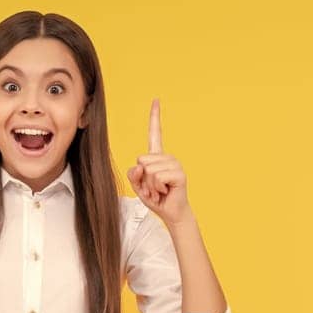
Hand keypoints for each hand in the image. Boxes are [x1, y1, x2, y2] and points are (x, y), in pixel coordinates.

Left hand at [126, 98, 193, 225]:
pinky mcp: (179, 174)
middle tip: (154, 188)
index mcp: (157, 156)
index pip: (155, 133)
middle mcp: (167, 157)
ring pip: (149, 170)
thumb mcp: (138, 186)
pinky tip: (165, 192)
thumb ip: (134, 174)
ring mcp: (175, 164)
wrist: (171, 213)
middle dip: (143, 179)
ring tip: (160, 191)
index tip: (156, 100)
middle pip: (142, 160)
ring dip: (150, 186)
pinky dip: (156, 188)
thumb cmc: (156, 198)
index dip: (155, 117)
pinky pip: (157, 177)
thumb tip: (141, 165)